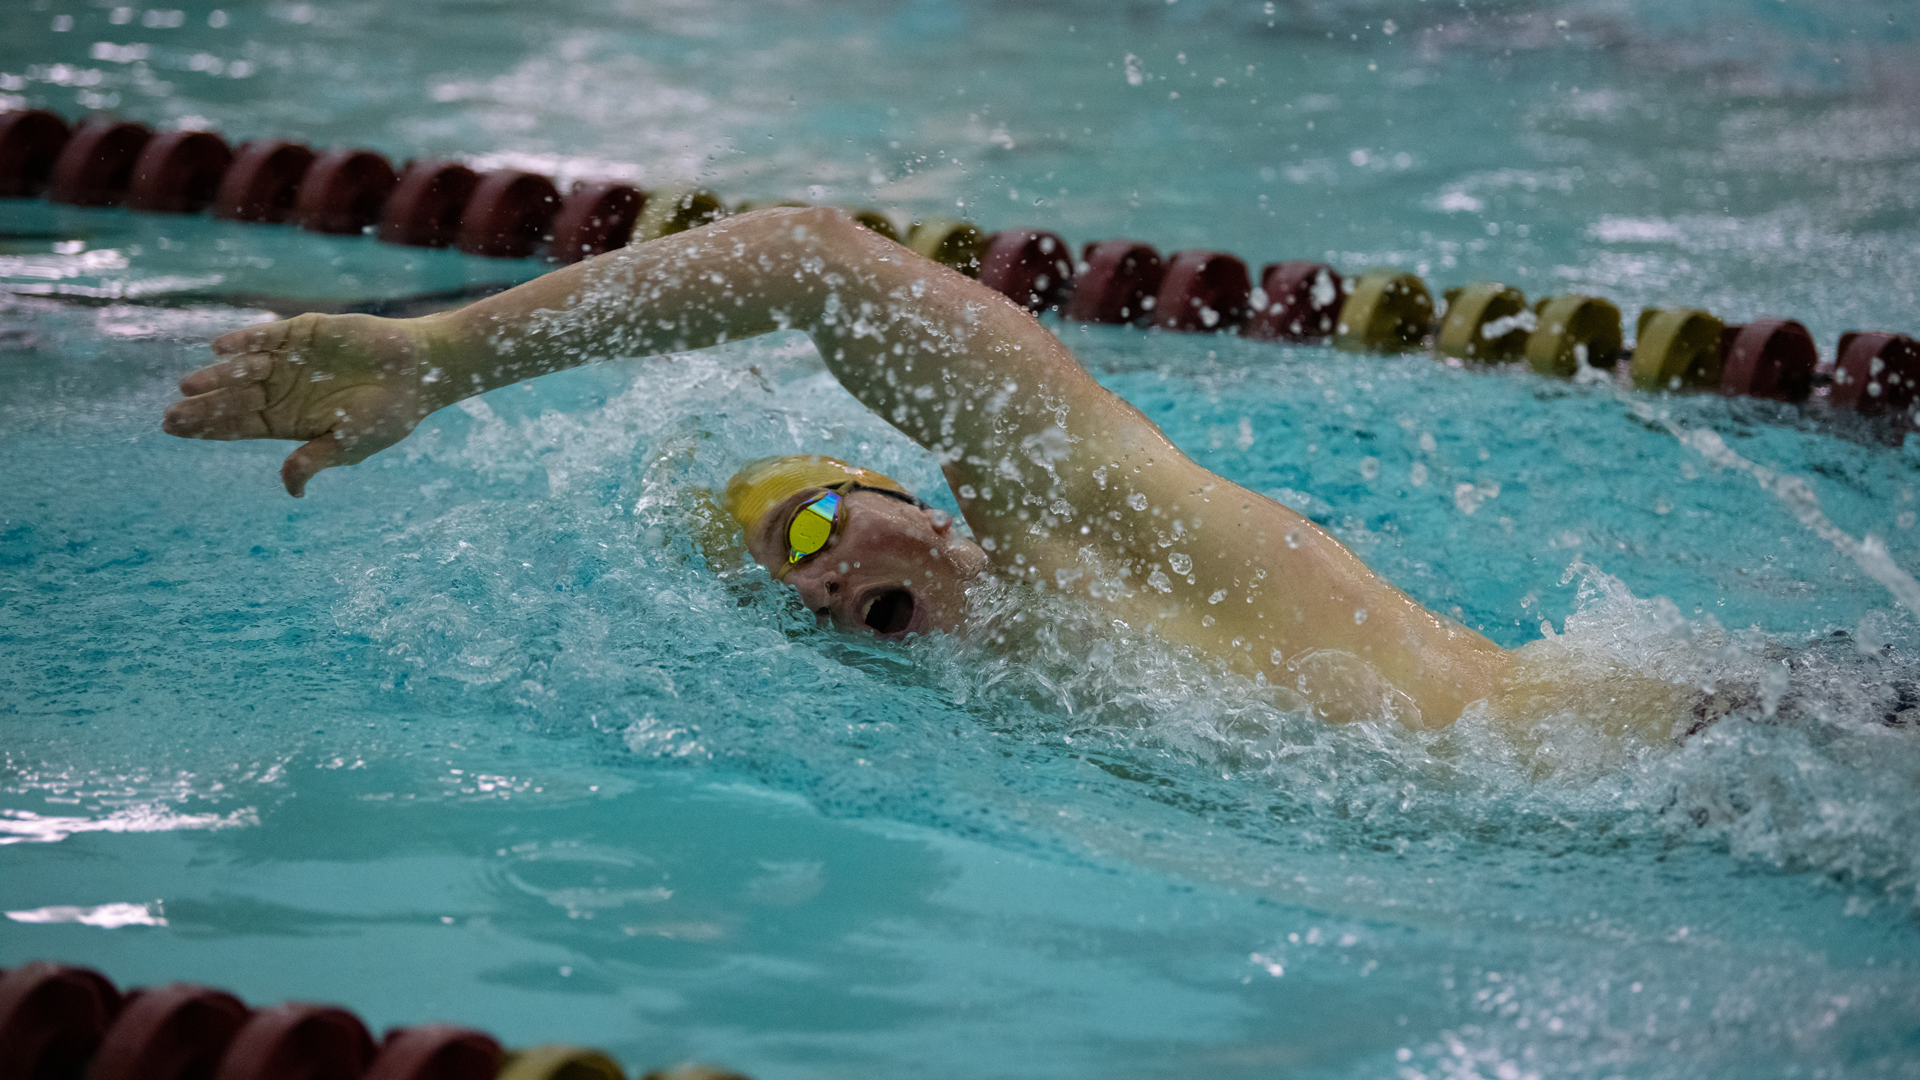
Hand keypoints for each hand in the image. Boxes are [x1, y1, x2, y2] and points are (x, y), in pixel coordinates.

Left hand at [163, 312, 440, 496]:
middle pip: (233, 399)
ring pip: (244, 368)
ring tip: (190, 386)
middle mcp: (281, 390)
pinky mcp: (303, 333)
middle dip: (202, 407)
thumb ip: (314, 460)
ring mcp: (290, 360)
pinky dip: (244, 340)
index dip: (207, 428)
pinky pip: (267, 336)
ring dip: (218, 377)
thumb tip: (291, 490)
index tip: (175, 431)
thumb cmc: (388, 414)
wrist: (419, 372)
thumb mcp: (350, 444)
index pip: (238, 426)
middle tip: (170, 415)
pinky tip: (220, 349)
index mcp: (288, 421)